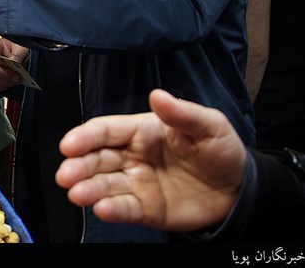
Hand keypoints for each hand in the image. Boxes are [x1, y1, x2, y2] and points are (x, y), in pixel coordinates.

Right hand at [0, 37, 27, 92]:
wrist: (19, 59)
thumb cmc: (16, 50)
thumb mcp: (21, 48)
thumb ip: (17, 54)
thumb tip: (13, 62)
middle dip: (3, 73)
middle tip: (15, 75)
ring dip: (3, 81)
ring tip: (15, 80)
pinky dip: (0, 87)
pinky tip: (9, 84)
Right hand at [55, 89, 246, 231]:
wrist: (238, 189)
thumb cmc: (220, 150)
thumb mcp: (210, 126)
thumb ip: (183, 113)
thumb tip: (157, 95)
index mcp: (142, 131)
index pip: (106, 130)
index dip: (85, 136)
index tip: (69, 145)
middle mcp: (132, 156)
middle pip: (97, 159)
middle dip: (79, 166)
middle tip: (66, 175)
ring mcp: (137, 183)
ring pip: (104, 185)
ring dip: (88, 189)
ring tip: (78, 194)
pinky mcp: (145, 209)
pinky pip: (124, 209)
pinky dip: (111, 210)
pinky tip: (101, 208)